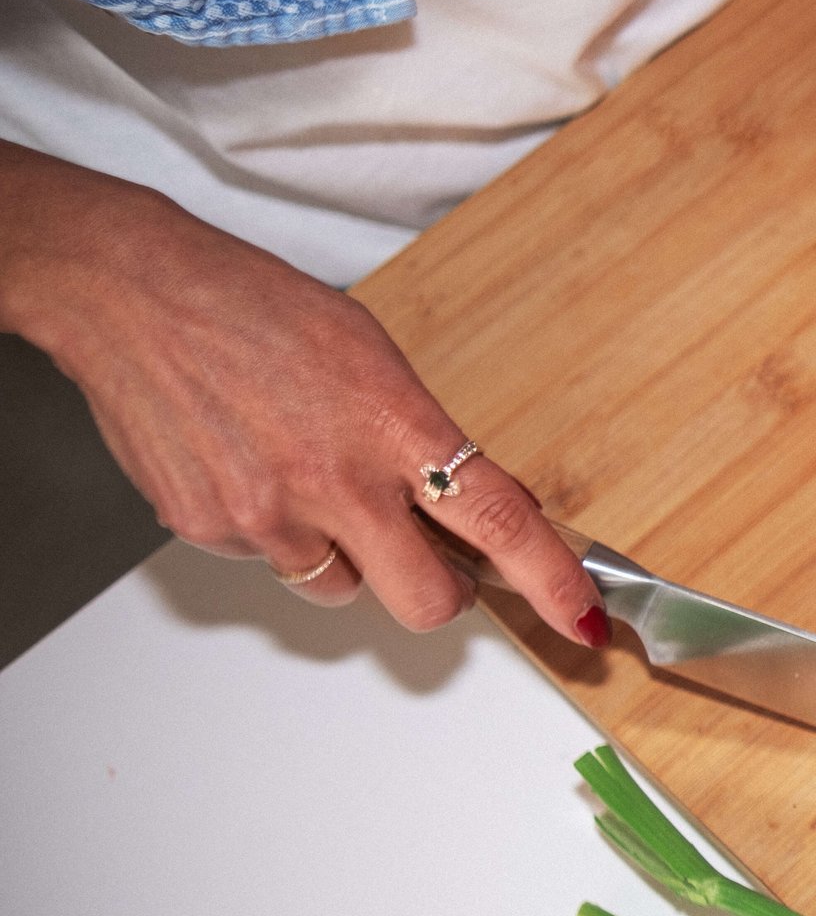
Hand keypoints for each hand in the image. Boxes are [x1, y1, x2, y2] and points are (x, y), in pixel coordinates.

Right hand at [0, 149, 607, 642]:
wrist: (135, 297)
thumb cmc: (257, 309)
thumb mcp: (373, 357)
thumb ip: (422, 436)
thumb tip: (463, 503)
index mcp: (395, 427)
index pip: (498, 521)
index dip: (549, 580)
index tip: (581, 619)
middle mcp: (336, 483)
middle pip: (426, 599)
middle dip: (442, 591)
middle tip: (433, 556)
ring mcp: (268, 517)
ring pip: (344, 589)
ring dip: (350, 557)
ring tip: (313, 480)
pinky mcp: (210, 533)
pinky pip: (272, 563)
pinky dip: (278, 533)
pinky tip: (254, 468)